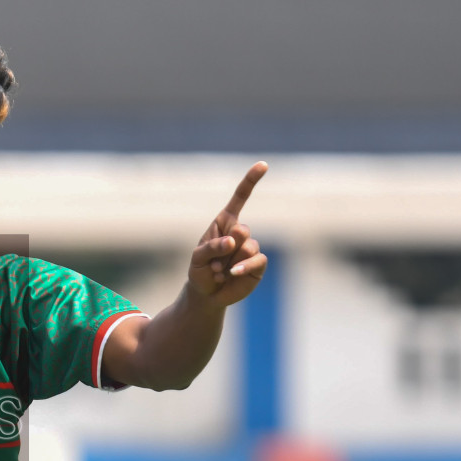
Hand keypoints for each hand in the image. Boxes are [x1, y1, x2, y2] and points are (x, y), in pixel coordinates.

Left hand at [187, 162, 267, 307]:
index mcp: (225, 222)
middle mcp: (240, 233)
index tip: (263, 165)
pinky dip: (243, 267)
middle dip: (227, 245)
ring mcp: (250, 248)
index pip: (241, 197)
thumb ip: (212, 246)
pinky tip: (231, 274)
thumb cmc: (200, 271)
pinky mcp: (258, 264)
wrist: (206, 295)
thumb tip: (234, 241)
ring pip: (249, 246)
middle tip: (215, 260)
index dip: (251, 181)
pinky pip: (257, 260)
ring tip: (220, 271)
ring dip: (231, 261)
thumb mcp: (197, 257)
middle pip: (242, 229)